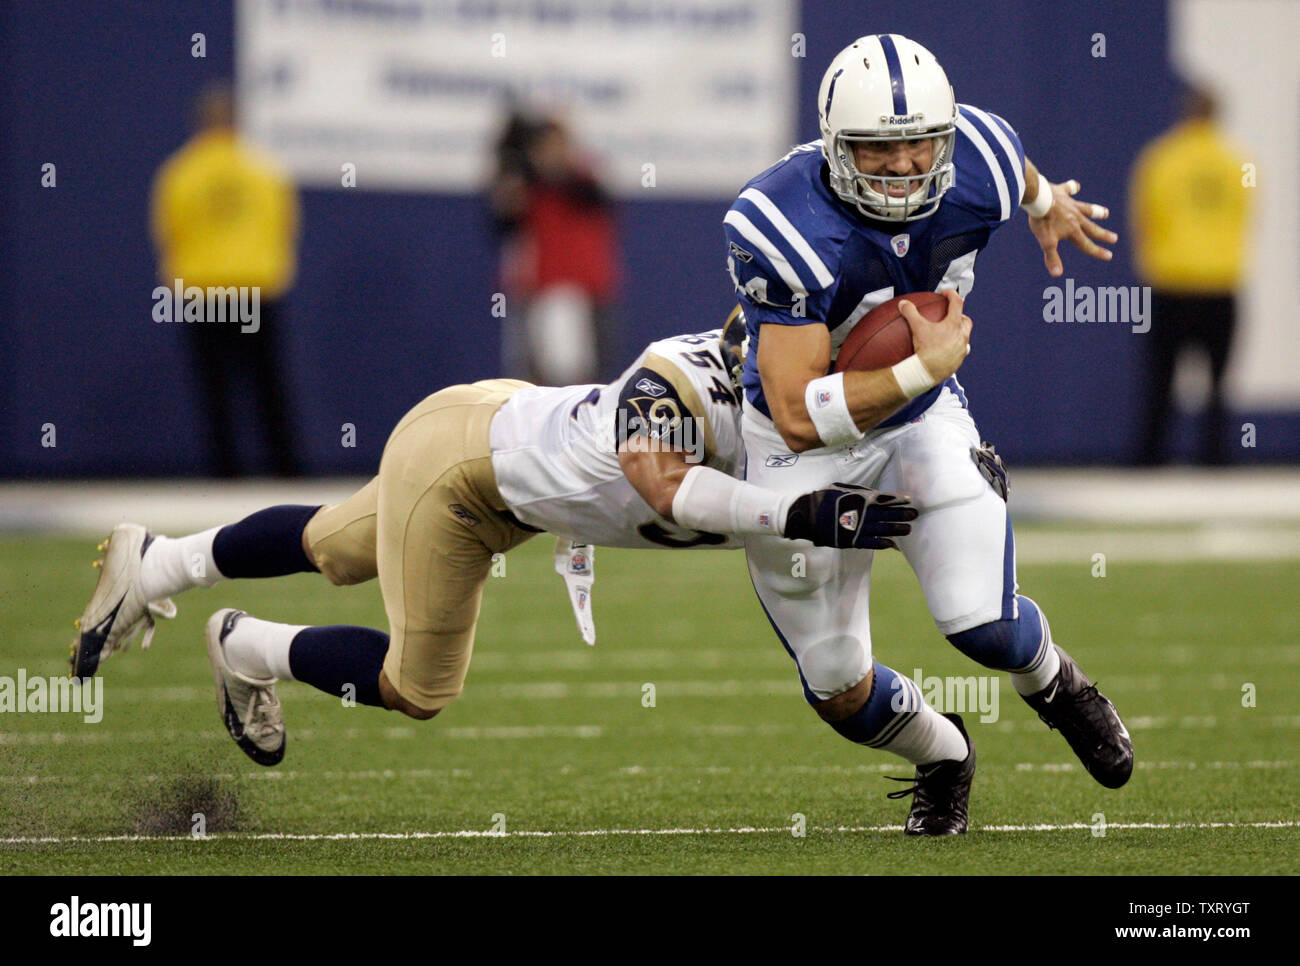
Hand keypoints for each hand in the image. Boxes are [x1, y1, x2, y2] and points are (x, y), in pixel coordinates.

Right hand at [783, 483, 917, 548]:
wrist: (807, 515)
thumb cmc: (823, 499)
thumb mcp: (841, 488)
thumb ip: (858, 491)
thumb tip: (874, 493)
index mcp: (859, 498)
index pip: (883, 498)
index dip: (897, 499)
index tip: (909, 499)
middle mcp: (861, 512)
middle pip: (887, 513)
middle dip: (902, 513)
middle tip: (915, 514)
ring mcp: (857, 527)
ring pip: (882, 528)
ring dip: (896, 529)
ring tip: (908, 529)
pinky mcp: (851, 539)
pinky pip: (870, 542)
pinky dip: (882, 543)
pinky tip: (892, 544)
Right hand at [904, 289, 971, 382]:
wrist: (928, 372)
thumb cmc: (924, 349)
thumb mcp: (916, 328)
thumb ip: (910, 312)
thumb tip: (903, 303)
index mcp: (953, 325)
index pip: (957, 303)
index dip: (951, 295)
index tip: (945, 294)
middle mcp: (961, 336)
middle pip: (965, 321)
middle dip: (960, 316)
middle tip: (950, 315)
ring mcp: (962, 349)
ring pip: (965, 337)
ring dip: (959, 333)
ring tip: (950, 334)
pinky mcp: (959, 361)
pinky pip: (960, 352)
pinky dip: (956, 348)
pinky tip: (947, 350)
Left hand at [1030, 179, 1117, 276]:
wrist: (1038, 198)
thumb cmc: (1042, 221)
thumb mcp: (1046, 242)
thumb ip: (1052, 257)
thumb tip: (1057, 274)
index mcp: (1073, 231)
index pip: (1087, 244)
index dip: (1097, 251)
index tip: (1109, 256)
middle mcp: (1075, 217)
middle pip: (1092, 228)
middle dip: (1103, 235)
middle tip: (1114, 238)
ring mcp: (1071, 204)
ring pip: (1087, 209)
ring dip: (1096, 211)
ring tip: (1106, 213)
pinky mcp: (1062, 192)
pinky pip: (1069, 189)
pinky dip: (1072, 188)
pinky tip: (1076, 186)